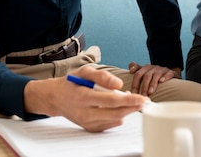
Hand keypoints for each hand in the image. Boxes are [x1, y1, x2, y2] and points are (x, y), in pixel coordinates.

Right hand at [24, 66, 147, 131]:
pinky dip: (117, 115)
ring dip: (126, 110)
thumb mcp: (85, 72)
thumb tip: (119, 85)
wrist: (56, 98)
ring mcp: (87, 123)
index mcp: (83, 97)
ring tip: (128, 100)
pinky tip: (117, 107)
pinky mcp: (90, 128)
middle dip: (133, 107)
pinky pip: (110, 124)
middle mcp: (85, 113)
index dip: (130, 100)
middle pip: (116, 113)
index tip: (143, 99)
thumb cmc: (72, 83)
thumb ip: (102, 76)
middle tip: (144, 101)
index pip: (111, 101)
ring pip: (115, 119)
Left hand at [128, 62, 180, 95]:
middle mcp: (153, 68)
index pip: (138, 74)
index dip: (134, 83)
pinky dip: (165, 77)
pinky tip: (162, 81)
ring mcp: (162, 70)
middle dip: (143, 87)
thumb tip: (130, 71)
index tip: (133, 92)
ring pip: (156, 75)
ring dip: (152, 84)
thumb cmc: (155, 76)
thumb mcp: (145, 73)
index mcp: (145, 68)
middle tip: (142, 96)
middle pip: (146, 76)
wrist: (170, 73)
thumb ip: (137, 72)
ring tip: (150, 92)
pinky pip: (168, 73)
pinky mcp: (170, 72)